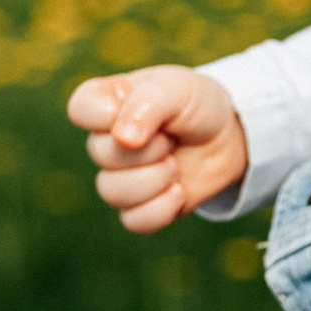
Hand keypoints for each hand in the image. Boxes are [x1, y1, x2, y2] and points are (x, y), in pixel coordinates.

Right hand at [66, 63, 249, 232]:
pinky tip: (178, 192)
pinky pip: (132, 221)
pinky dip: (160, 209)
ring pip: (112, 192)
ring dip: (155, 178)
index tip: (144, 108)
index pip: (81, 108)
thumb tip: (122, 139)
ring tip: (175, 164)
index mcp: (107, 102)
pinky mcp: (139, 206)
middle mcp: (106, 140)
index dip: (108, 115)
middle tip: (171, 137)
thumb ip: (148, 105)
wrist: (228, 137)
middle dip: (148, 148)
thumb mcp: (177, 89)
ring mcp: (120, 175)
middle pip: (101, 154)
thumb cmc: (196, 105)